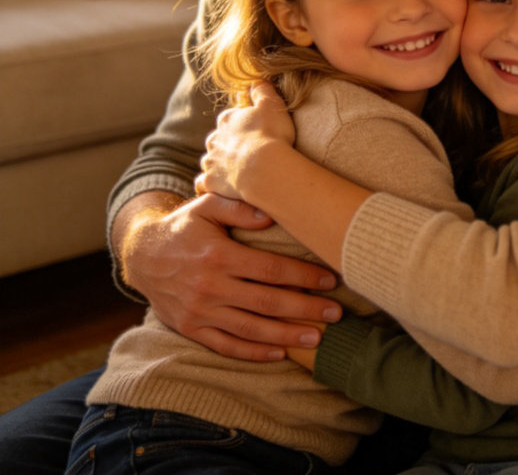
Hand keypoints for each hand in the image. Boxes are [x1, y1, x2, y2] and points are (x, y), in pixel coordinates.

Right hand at [117, 190, 340, 360]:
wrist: (141, 255)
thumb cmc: (184, 226)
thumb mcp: (207, 205)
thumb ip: (238, 207)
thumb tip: (271, 214)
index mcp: (219, 256)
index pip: (270, 269)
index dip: (303, 275)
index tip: (330, 279)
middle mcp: (210, 287)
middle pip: (266, 302)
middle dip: (305, 309)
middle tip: (336, 314)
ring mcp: (200, 312)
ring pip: (250, 329)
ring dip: (286, 335)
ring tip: (317, 338)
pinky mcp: (191, 329)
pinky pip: (225, 345)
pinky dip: (253, 352)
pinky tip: (279, 353)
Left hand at [196, 81, 296, 199]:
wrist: (264, 168)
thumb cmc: (270, 134)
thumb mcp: (272, 104)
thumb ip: (262, 89)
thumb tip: (256, 80)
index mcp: (227, 119)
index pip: (231, 119)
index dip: (244, 125)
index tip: (257, 133)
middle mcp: (214, 139)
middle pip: (218, 140)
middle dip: (229, 144)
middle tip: (248, 152)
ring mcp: (210, 161)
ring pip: (210, 160)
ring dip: (219, 164)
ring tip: (237, 171)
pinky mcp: (210, 182)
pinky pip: (202, 182)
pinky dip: (209, 183)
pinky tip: (219, 187)